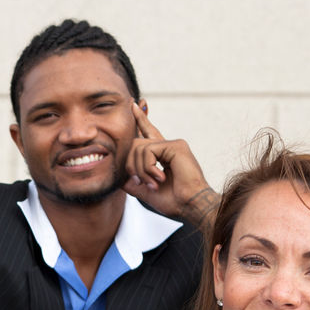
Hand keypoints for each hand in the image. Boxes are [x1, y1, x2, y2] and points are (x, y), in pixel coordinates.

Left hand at [122, 103, 216, 228]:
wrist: (190, 206)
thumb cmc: (174, 202)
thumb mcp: (146, 191)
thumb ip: (132, 182)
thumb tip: (120, 178)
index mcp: (163, 155)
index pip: (148, 133)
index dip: (141, 119)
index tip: (134, 104)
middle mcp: (168, 147)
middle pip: (135, 144)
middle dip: (131, 165)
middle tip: (143, 182)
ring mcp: (173, 144)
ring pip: (138, 148)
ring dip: (140, 170)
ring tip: (154, 183)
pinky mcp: (176, 145)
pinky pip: (148, 150)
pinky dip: (148, 167)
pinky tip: (160, 177)